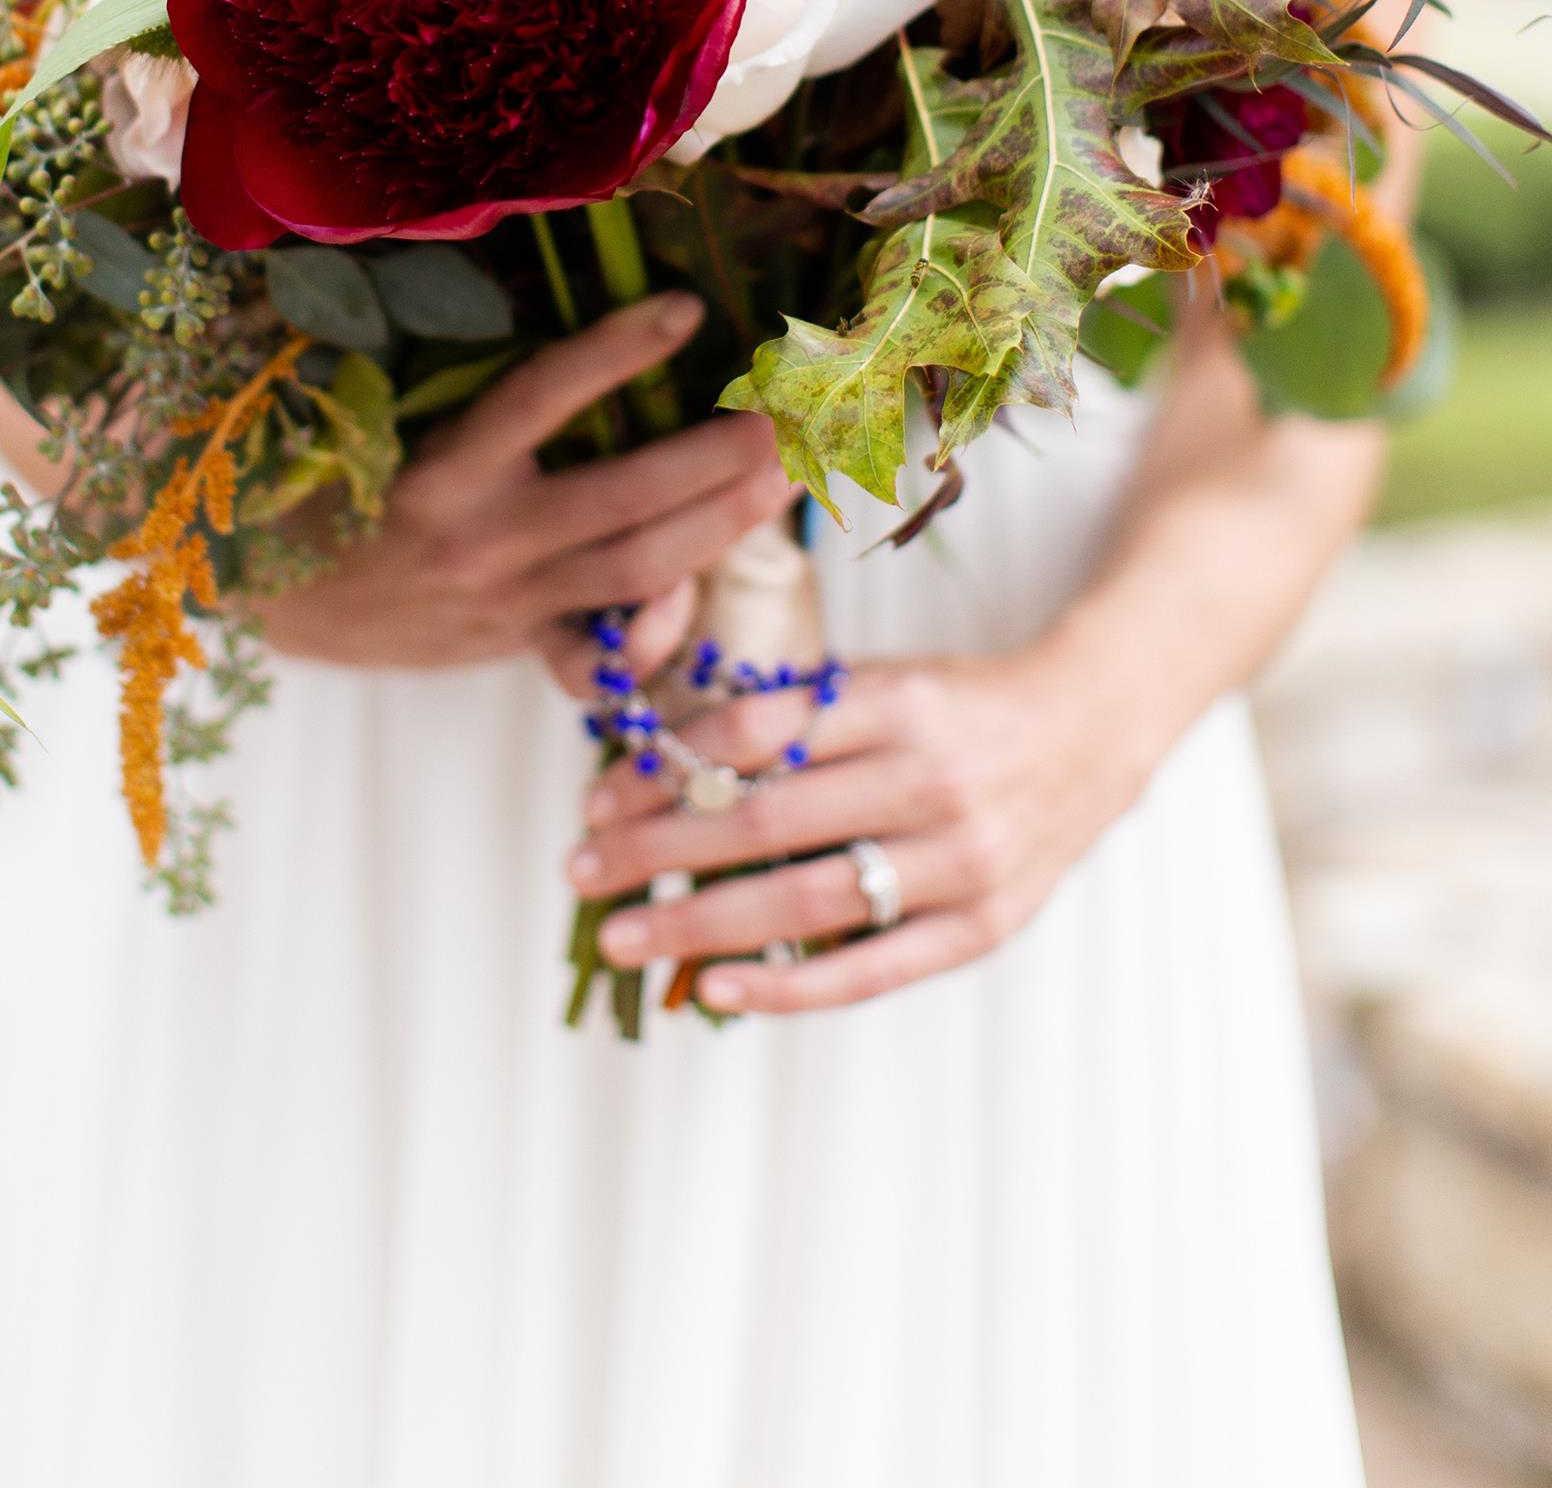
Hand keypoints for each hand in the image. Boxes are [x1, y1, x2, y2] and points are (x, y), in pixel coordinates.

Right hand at [257, 292, 795, 672]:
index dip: (616, 352)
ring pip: (639, 571)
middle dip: (716, 459)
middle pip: (625, 499)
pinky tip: (707, 586)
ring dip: (721, 526)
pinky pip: (609, 648)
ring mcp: (509, 602)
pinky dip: (661, 623)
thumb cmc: (346, 485)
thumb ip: (472, 394)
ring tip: (780, 482)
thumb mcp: (387, 424)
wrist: (278, 597)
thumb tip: (563, 322)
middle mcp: (481, 541)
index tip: (686, 308)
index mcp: (441, 469)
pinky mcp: (520, 643)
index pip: (540, 397)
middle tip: (782, 417)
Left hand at [564, 643, 1145, 1012]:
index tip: (600, 797)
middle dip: (658, 850)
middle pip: (767, 822)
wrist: (1089, 734)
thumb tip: (665, 758)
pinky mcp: (982, 928)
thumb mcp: (884, 680)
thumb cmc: (958, 707)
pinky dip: (790, 989)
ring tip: (625, 934)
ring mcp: (961, 861)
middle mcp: (929, 780)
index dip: (668, 768)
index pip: (758, 736)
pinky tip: (719, 990)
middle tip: (581, 869)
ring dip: (701, 923)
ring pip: (808, 901)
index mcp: (896, 703)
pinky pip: (872, 970)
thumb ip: (795, 715)